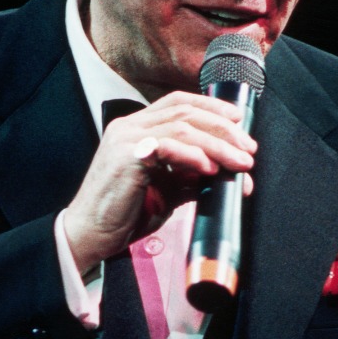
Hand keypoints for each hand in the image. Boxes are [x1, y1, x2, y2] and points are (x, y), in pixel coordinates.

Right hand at [63, 92, 256, 272]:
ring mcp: (126, 138)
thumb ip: (189, 176)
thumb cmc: (122, 215)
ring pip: (183, 127)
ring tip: (240, 162)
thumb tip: (224, 171)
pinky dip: (194, 156)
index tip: (238, 122)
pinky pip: (169, 146)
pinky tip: (210, 169)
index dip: (211, 107)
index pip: (178, 103)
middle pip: (185, 111)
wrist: (89, 235)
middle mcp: (128, 127)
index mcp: (135, 130)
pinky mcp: (127, 155)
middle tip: (248, 148)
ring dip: (218, 144)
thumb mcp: (164, 191)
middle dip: (224, 128)